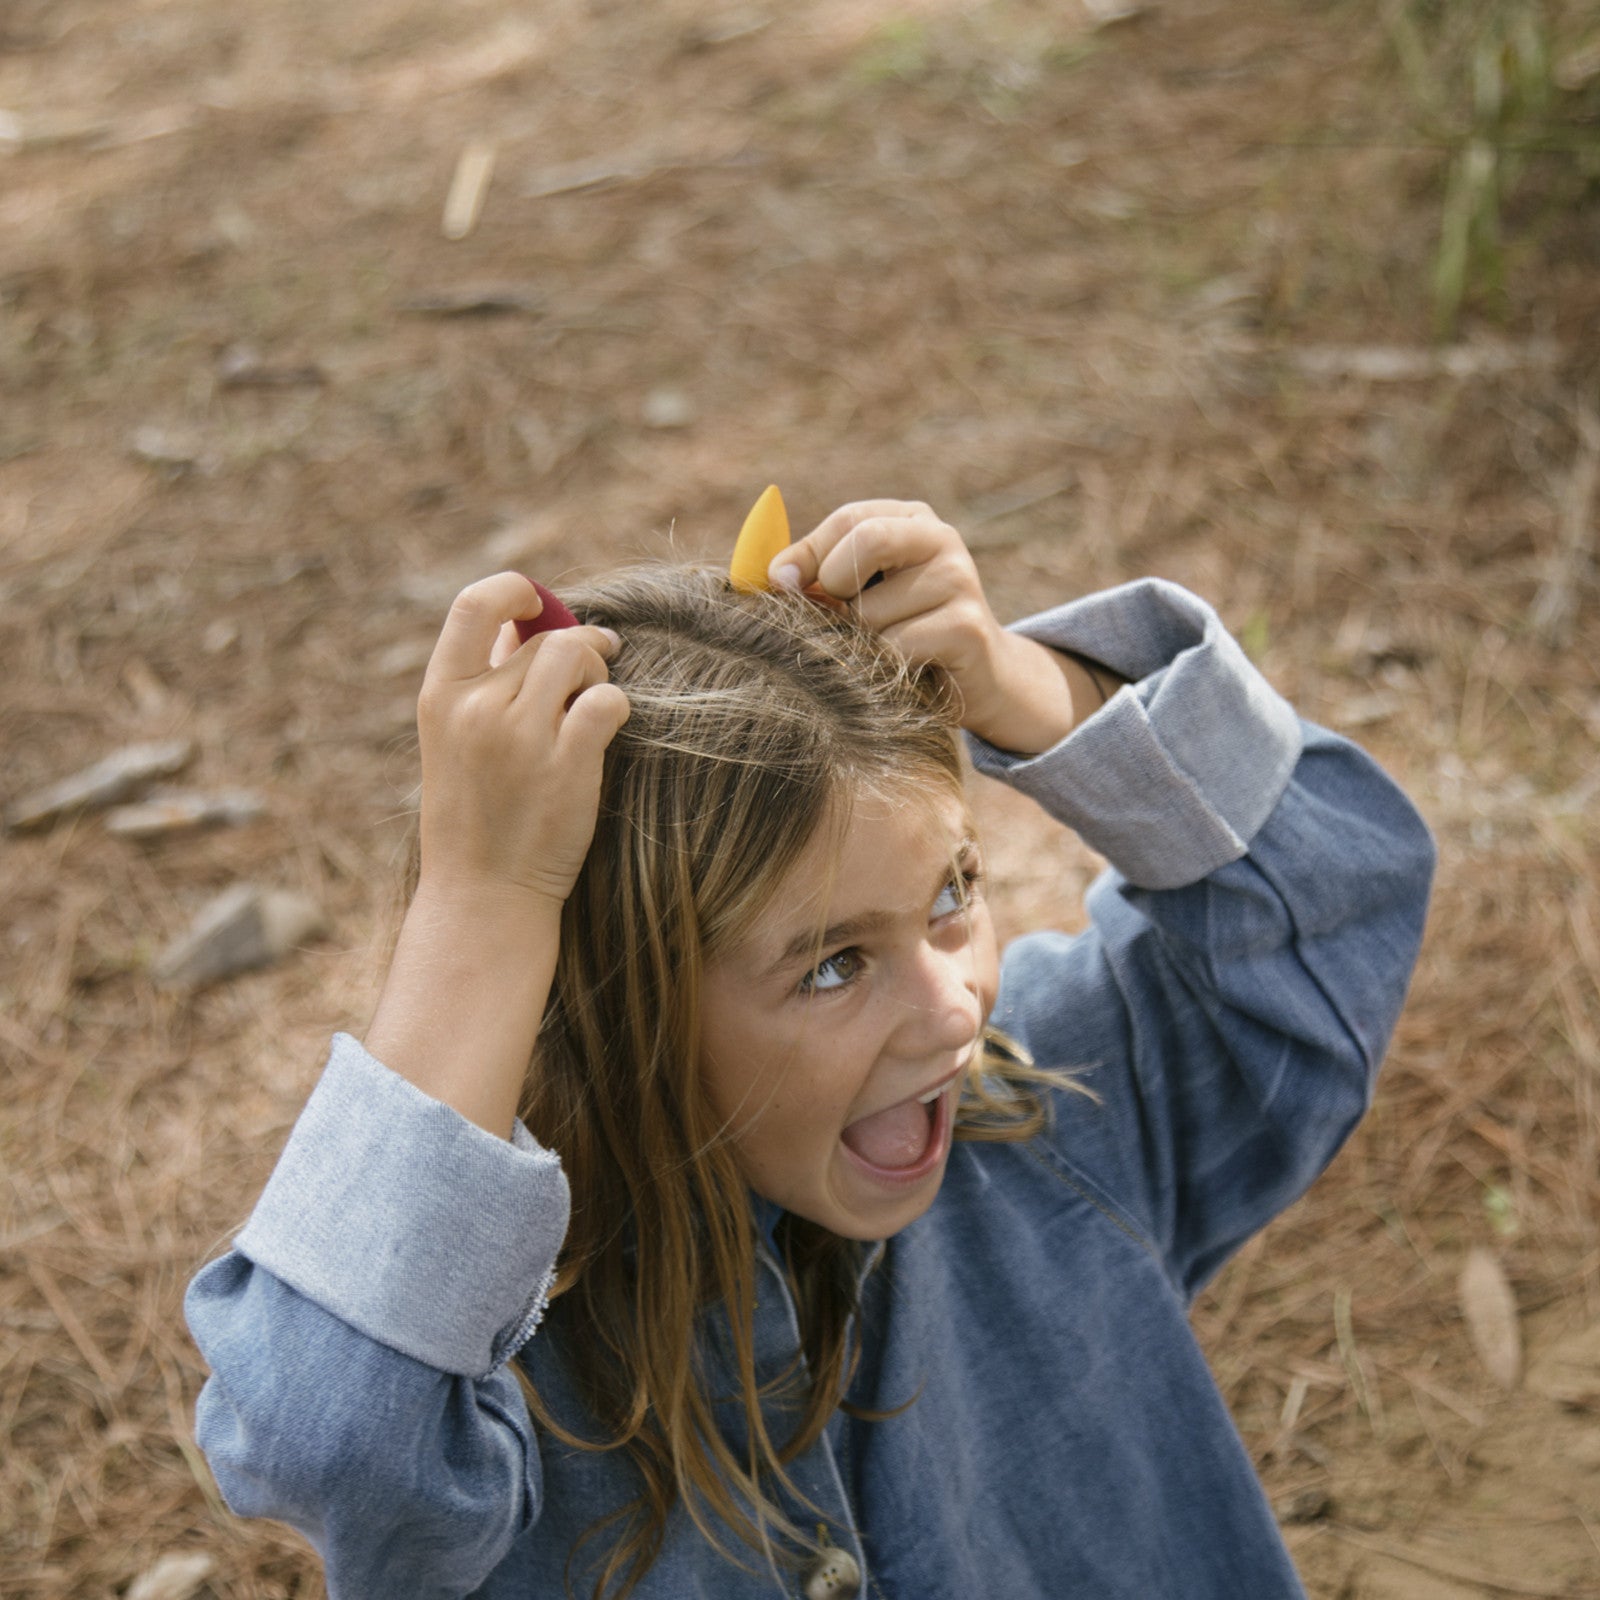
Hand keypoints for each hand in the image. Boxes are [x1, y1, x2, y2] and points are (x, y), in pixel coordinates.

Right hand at [416, 572, 629, 909]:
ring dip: (598, 671)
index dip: (515, 590)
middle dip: (579, 648)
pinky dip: (617, 706)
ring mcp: (520, 738)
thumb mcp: (456, 739)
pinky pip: (608, 701)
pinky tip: (610, 726)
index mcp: (440, 695)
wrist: (483, 895)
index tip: (539, 605)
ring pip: (578, 657)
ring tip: (596, 700)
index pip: (473, 604)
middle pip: (546, 639)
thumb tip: (519, 622)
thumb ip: (482, 680)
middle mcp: (476, 709)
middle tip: (594, 670)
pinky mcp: (566, 766)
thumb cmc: (476, 816)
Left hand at [771, 500, 1096, 753]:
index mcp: (910, 520)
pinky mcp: (967, 627)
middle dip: (836, 585)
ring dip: (861, 642)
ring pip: (871, 611)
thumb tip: (770, 576)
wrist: (977, 681)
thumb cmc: (902, 633)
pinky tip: (906, 670)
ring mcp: (959, 580)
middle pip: (867, 540)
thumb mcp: (857, 594)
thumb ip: (815, 576)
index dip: (807, 554)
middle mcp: (941, 539)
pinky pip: (895, 647)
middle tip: (842, 616)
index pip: (848, 519)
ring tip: (884, 651)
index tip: (779, 584)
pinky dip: (885, 667)